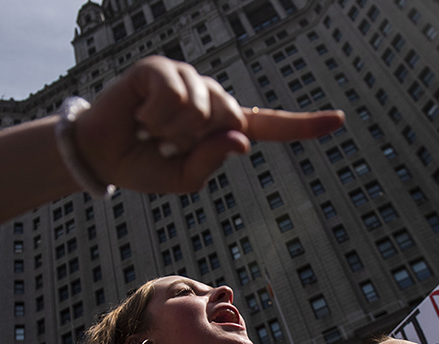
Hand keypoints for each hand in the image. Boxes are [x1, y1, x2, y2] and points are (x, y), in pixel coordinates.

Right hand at [74, 56, 343, 192]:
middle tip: (164, 143)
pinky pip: (176, 93)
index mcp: (220, 127)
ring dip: (171, 130)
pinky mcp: (162, 68)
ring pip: (203, 108)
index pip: (266, 125)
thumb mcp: (183, 179)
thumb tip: (242, 139)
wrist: (101, 156)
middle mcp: (210, 98)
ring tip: (150, 129)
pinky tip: (140, 114)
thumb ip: (211, 163)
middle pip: (230, 117)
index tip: (337, 121)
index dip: (301, 125)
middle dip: (194, 140)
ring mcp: (188, 79)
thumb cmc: (144, 165)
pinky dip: (155, 114)